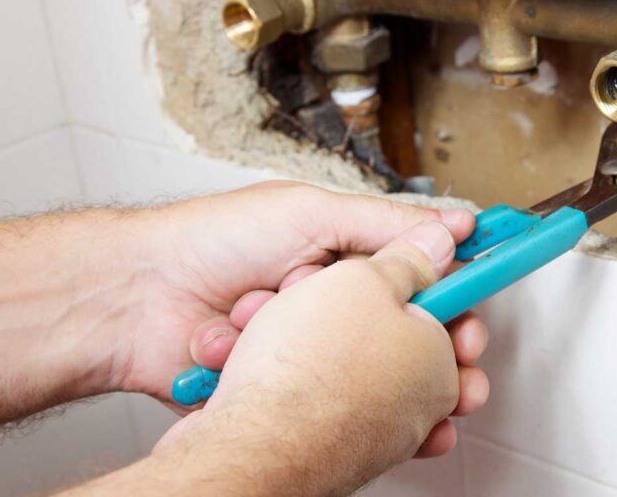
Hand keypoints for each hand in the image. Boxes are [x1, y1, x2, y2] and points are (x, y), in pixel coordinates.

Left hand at [152, 220, 484, 492]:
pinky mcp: (287, 387)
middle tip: (454, 363)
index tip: (480, 314)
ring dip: (374, 377)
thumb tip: (451, 228)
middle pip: (406, 339)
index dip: (455, 298)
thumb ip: (382, 224)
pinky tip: (308, 388)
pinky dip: (320, 395)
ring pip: (370, 377)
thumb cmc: (211, 241)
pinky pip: (327, 402)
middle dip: (433, 354)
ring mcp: (311, 351)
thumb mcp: (307, 213)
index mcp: (345, 258)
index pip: (420, 278)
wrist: (136, 299)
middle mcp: (333, 306)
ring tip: (385, 385)